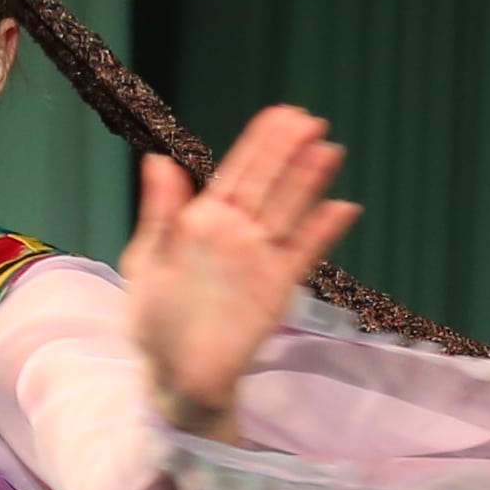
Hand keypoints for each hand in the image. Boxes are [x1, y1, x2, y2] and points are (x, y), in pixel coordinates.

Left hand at [119, 108, 358, 440]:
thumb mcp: (146, 263)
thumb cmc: (154, 322)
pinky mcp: (278, 288)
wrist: (176, 376)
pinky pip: (304, 253)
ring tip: (328, 150)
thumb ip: (159, 214)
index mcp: (201, 222)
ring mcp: (260, 259)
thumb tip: (159, 160)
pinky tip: (343, 208)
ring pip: (290, 211)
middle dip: (288, 151)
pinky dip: (323, 232)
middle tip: (309, 120)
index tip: (281, 114)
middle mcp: (237, 234)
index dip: (259, 143)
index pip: (236, 173)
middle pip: (268, 184)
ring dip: (309, 182)